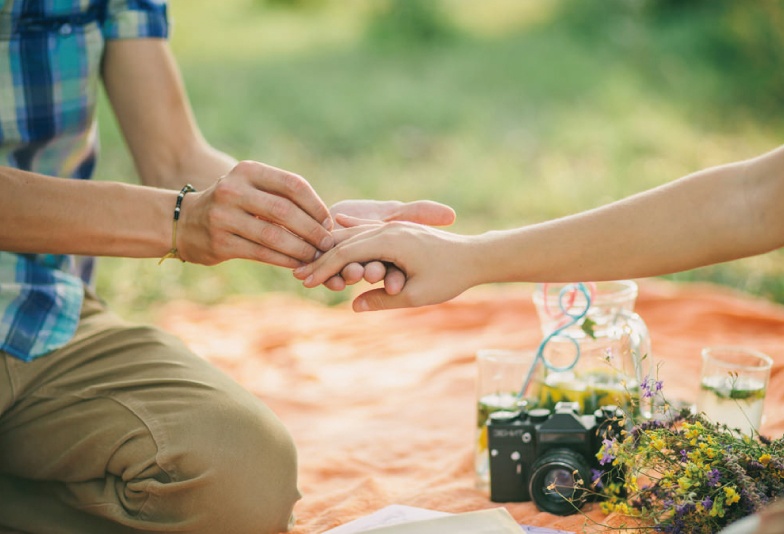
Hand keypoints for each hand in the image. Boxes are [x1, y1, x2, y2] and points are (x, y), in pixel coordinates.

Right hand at [177, 160, 333, 266]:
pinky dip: (284, 260)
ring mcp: (223, 216)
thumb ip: (282, 196)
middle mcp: (233, 190)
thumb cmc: (233, 205)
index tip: (329, 222)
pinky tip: (298, 264)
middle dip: (312, 230)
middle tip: (328, 243)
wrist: (184, 223)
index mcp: (248, 171)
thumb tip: (326, 219)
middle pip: (285, 211)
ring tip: (316, 256)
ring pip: (274, 235)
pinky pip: (261, 253)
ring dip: (301, 249)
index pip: (293, 185)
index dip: (316, 205)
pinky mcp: (220, 242)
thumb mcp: (252, 188)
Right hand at [294, 222, 474, 310]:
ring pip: (354, 235)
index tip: (305, 281)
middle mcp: (389, 229)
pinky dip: (348, 243)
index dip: (324, 268)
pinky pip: (367, 234)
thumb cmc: (449, 277)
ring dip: (332, 251)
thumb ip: (383, 300)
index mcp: (391, 241)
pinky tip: (333, 250)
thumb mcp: (415, 295)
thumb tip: (353, 306)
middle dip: (321, 258)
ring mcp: (393, 227)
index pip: (347, 252)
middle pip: (345, 241)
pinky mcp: (397, 231)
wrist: (475, 256)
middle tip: (298, 274)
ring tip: (311, 266)